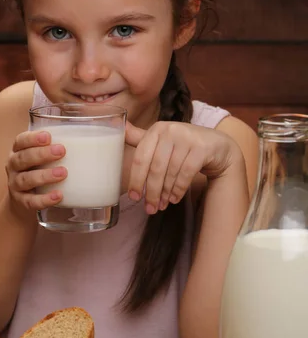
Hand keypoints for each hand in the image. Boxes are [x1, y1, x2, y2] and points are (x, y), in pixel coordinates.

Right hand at [5, 130, 66, 212]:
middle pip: (22, 158)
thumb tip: (94, 133)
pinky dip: (44, 199)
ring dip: (44, 176)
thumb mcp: (44, 154)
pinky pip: (30, 201)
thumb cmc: (40, 167)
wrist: (25, 197)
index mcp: (19, 150)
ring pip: (26, 179)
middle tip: (61, 151)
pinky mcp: (21, 201)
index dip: (32, 138)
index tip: (48, 136)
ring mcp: (15, 184)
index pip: (21, 141)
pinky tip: (58, 196)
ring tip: (63, 173)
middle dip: (41, 154)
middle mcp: (13, 166)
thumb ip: (60, 143)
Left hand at [125, 120, 240, 214]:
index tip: (134, 197)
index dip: (135, 179)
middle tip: (149, 208)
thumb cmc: (183, 145)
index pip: (141, 157)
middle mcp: (171, 130)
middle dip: (151, 191)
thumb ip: (141, 138)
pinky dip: (179, 189)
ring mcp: (187, 138)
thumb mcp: (161, 140)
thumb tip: (120, 128)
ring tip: (162, 205)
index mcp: (156, 129)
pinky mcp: (202, 148)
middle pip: (156, 168)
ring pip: (171, 172)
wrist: (217, 145)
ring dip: (165, 193)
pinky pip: (186, 174)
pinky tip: (174, 198)